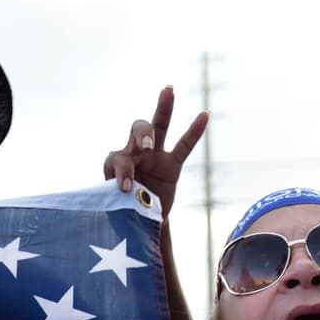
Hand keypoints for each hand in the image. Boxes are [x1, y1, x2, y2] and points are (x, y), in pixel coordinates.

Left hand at [103, 87, 207, 220]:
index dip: (122, 172)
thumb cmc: (124, 216)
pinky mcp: (172, 165)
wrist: (140, 222)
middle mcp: (134, 154)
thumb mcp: (118, 214)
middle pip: (137, 131)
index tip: (126, 189)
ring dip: (163, 109)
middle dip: (143, 136)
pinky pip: (184, 146)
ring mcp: (154, 157)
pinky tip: (204, 115)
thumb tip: (130, 229)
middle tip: (147, 147)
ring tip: (168, 91)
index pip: (117, 158)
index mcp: (114, 165)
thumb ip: (123, 212)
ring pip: (159, 127)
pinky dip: (194, 131)